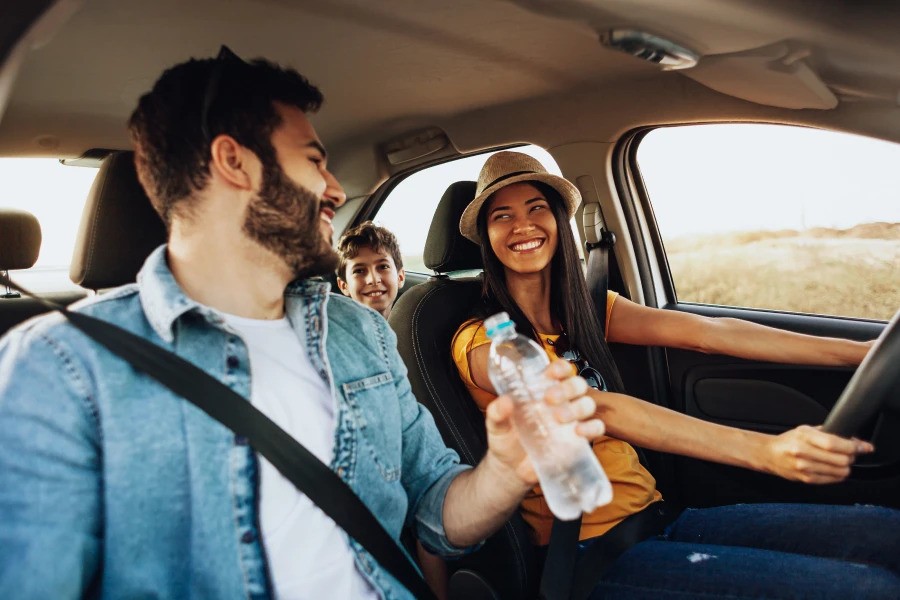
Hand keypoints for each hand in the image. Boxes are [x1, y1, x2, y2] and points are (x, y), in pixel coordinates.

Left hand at [484, 359, 604, 485]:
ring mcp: (571, 420)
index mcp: (542, 391)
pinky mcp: (578, 440)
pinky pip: (596, 428)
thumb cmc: (505, 440)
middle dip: (568, 388)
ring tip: (558, 418)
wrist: (511, 469)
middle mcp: (561, 402)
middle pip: (577, 385)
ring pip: (588, 404)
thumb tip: (504, 402)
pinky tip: (578, 432)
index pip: (559, 371)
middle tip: (549, 398)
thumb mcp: (496, 425)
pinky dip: (592, 427)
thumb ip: (497, 412)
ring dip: (577, 407)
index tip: (551, 373)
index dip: (560, 367)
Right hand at [764, 425, 873, 483]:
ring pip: (840, 471)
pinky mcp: (806, 479)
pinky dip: (838, 474)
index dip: (854, 446)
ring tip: (842, 461)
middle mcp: (803, 452)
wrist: (769, 454)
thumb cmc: (788, 441)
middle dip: (851, 456)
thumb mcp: (805, 430)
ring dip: (846, 466)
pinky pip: (832, 479)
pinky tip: (834, 469)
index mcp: (804, 436)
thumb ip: (827, 433)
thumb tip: (852, 440)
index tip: (865, 447)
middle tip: (851, 453)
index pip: (835, 444)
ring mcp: (804, 467)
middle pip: (841, 459)